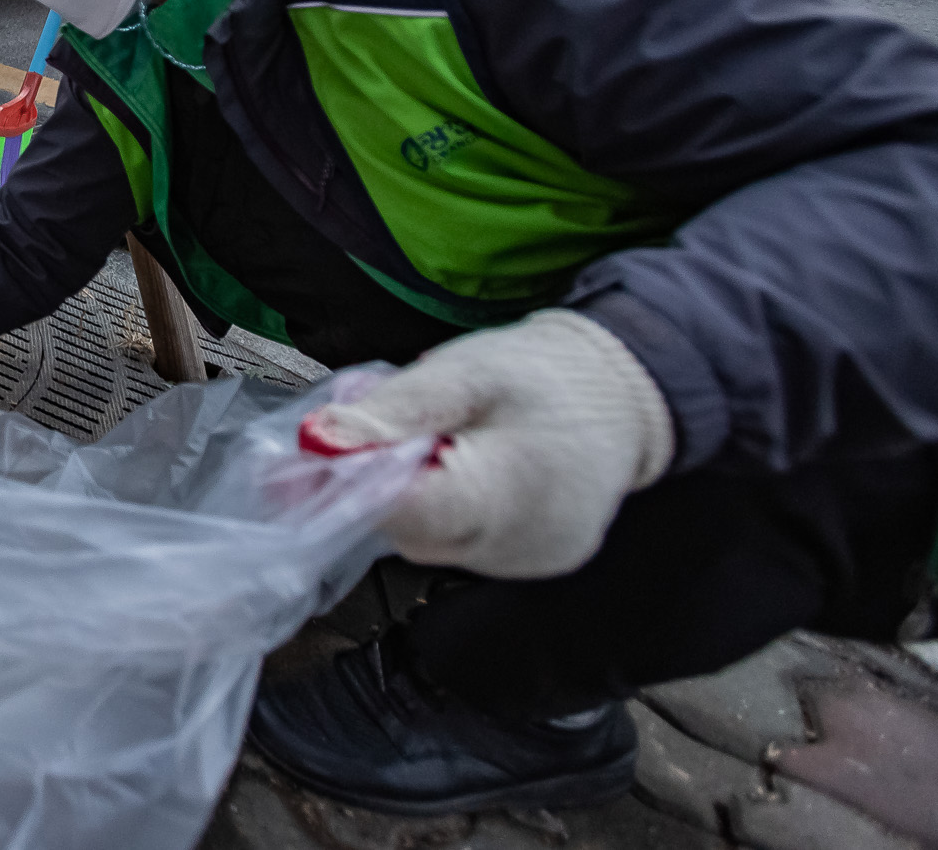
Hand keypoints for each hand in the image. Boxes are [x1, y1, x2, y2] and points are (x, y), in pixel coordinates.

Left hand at [301, 310, 674, 578]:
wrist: (631, 395)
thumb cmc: (550, 376)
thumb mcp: (464, 374)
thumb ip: (391, 413)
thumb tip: (318, 441)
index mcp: (504, 499)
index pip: (397, 514)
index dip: (343, 485)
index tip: (306, 457)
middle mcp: (515, 549)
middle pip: (404, 529)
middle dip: (375, 480)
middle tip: (376, 424)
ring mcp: (523, 563)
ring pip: (426, 536)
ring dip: (408, 490)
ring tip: (432, 436)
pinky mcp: (527, 563)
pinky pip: (457, 539)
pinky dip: (441, 503)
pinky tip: (456, 464)